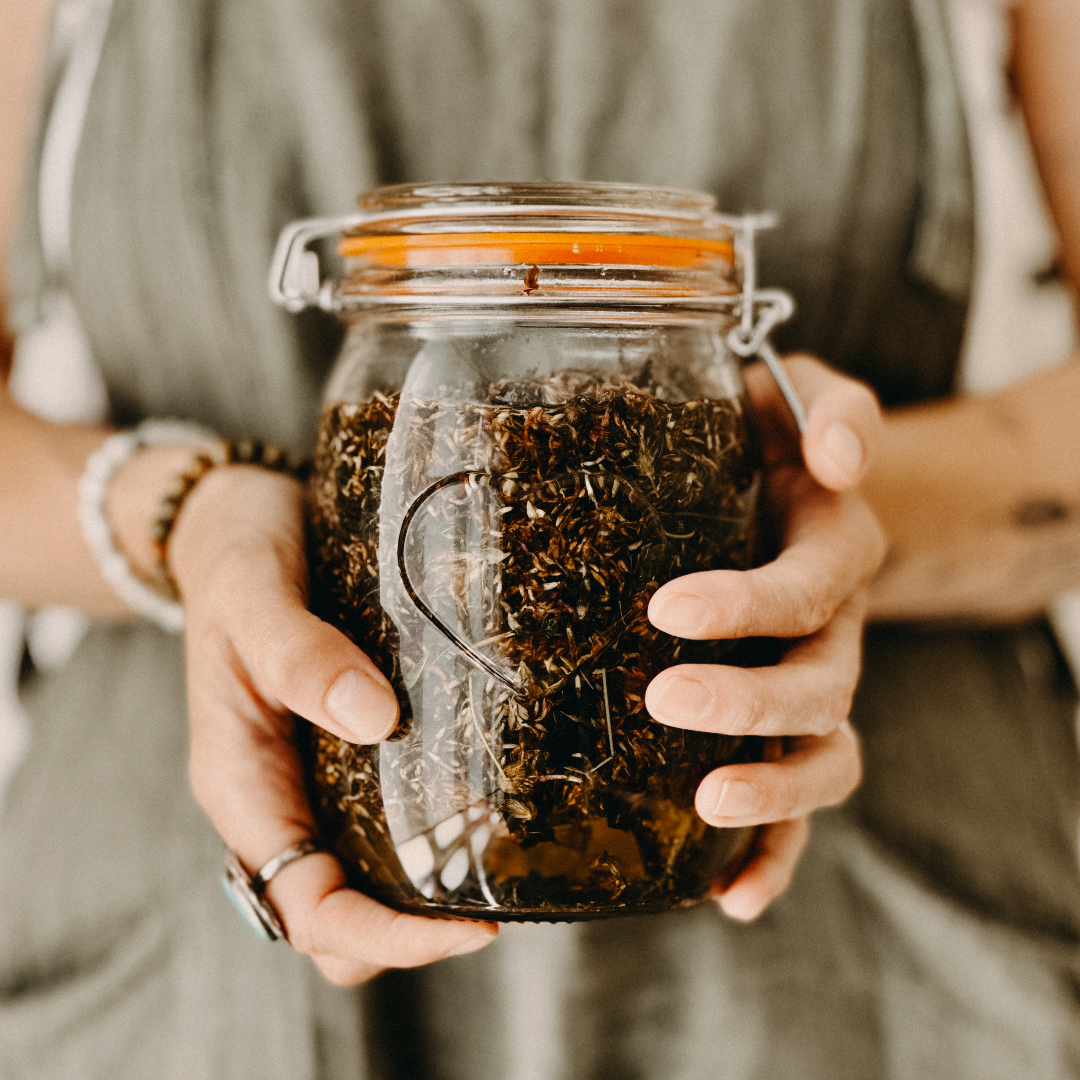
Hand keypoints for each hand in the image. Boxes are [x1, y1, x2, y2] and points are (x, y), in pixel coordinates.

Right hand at [169, 465, 496, 985]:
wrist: (230, 522)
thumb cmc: (231, 557)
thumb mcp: (251, 597)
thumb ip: (298, 657)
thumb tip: (377, 719)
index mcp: (243, 785)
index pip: (309, 909)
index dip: (389, 938)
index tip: (475, 925)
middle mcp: (279, 796)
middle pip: (342, 915)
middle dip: (417, 928)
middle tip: (507, 893)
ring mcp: (312, 774)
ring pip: (369, 873)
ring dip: (429, 886)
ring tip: (509, 854)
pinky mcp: (344, 742)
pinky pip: (386, 810)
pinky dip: (432, 824)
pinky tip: (487, 794)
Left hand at [644, 355, 884, 920]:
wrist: (784, 482)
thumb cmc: (771, 437)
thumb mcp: (802, 396)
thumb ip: (833, 408)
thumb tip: (837, 455)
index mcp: (835, 552)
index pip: (808, 589)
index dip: (748, 606)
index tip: (669, 612)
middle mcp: (835, 630)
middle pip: (821, 688)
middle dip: (750, 704)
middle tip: (668, 700)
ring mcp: (814, 686)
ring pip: (823, 757)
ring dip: (775, 793)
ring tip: (707, 807)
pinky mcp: (784, 729)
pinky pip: (796, 804)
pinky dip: (776, 856)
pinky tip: (728, 897)